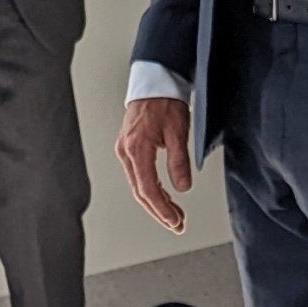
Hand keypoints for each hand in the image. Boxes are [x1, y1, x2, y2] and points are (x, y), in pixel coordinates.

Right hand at [116, 95, 191, 234]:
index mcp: (136, 149)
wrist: (154, 81)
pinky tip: (165, 197)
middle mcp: (126, 152)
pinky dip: (152, 189)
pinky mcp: (130, 148)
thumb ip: (179, 162)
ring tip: (175, 215)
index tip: (175, 221)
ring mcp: (126, 151)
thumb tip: (182, 187)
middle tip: (177, 225)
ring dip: (157, 203)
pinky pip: (139, 176)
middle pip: (141, 192)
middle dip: (159, 211)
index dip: (162, 208)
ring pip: (139, 186)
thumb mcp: (178, 132)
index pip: (148, 189)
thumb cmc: (165, 101)